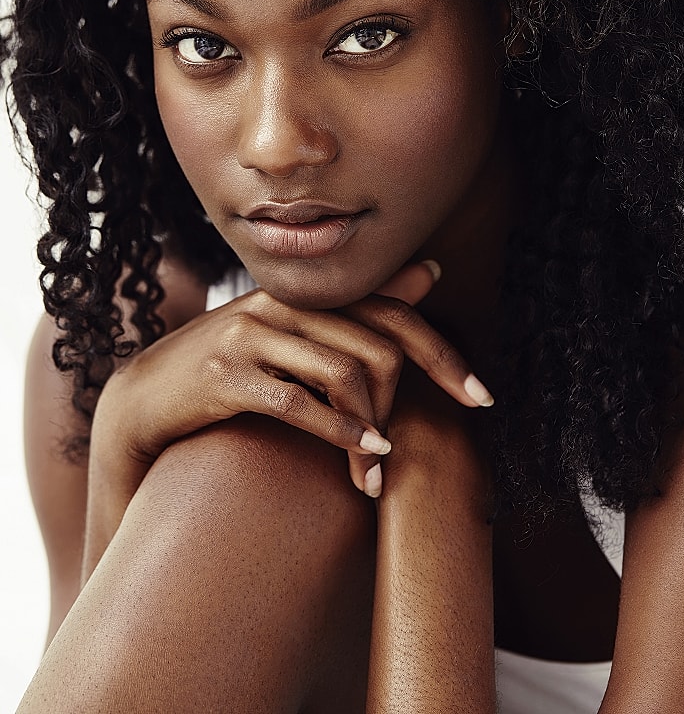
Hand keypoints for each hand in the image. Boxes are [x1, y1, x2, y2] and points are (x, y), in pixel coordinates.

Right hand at [89, 259, 491, 527]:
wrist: (146, 396)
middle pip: (377, 347)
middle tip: (405, 455)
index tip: (481, 397)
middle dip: (403, 405)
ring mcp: (250, 334)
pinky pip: (297, 402)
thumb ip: (361, 305)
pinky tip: (359, 457)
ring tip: (376, 471)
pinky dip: (337, 432)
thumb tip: (430, 270)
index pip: (394, 312)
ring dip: (370, 431)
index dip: (443, 355)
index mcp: (305, 292)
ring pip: (343, 373)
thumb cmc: (232, 367)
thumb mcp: (295, 331)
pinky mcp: (225, 374)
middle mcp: (282, 303)